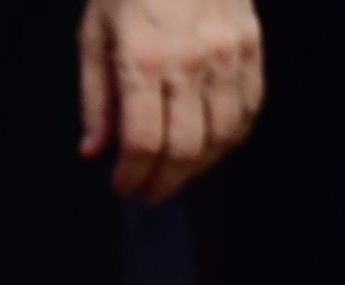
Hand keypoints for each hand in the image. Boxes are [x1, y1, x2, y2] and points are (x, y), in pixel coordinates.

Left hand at [78, 0, 265, 203]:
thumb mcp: (93, 34)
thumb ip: (95, 97)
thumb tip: (93, 151)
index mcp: (143, 59)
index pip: (142, 142)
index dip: (132, 176)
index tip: (122, 185)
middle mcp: (189, 61)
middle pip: (184, 150)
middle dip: (163, 182)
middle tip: (148, 191)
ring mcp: (227, 54)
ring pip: (220, 138)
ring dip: (197, 168)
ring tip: (176, 173)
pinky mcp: (251, 47)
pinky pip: (247, 111)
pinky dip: (229, 139)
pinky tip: (209, 147)